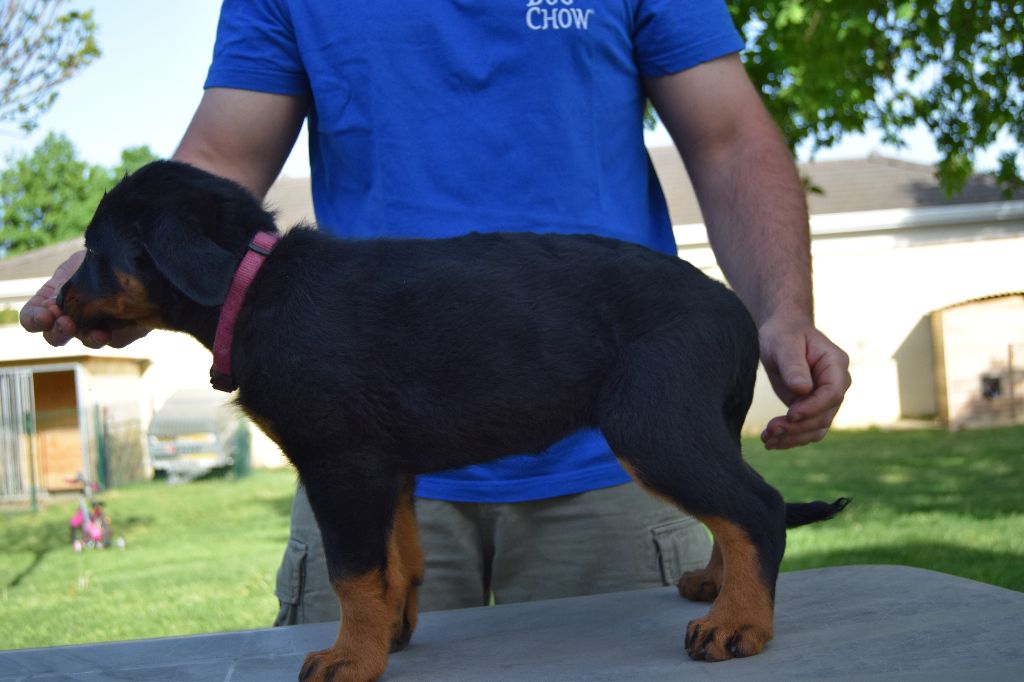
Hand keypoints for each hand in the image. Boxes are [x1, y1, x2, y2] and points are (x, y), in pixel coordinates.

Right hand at [19, 250, 147, 348]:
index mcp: (49, 303)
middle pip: (55, 337)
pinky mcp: (120, 331)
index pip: (32, 319)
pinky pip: (116, 340)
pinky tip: (113, 329)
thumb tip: (74, 284)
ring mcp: (93, 328)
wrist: (125, 261)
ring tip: (96, 331)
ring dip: (88, 337)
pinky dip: (115, 335)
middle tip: (67, 323)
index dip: (33, 320)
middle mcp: (69, 320)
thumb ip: (70, 276)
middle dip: (59, 332)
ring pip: (87, 341)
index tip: (44, 315)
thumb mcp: (75, 263)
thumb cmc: (92, 260)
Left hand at [757, 316, 850, 448]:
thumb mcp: (785, 344)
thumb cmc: (784, 334)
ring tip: (767, 440)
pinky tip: (771, 441)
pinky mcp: (811, 408)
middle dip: (798, 427)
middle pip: (824, 415)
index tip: (790, 415)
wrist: (782, 334)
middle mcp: (836, 384)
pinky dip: (790, 438)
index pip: (833, 394)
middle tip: (770, 430)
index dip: (813, 408)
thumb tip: (802, 390)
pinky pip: (806, 429)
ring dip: (793, 437)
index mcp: (835, 365)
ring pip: (816, 428)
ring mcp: (825, 399)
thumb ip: (794, 365)